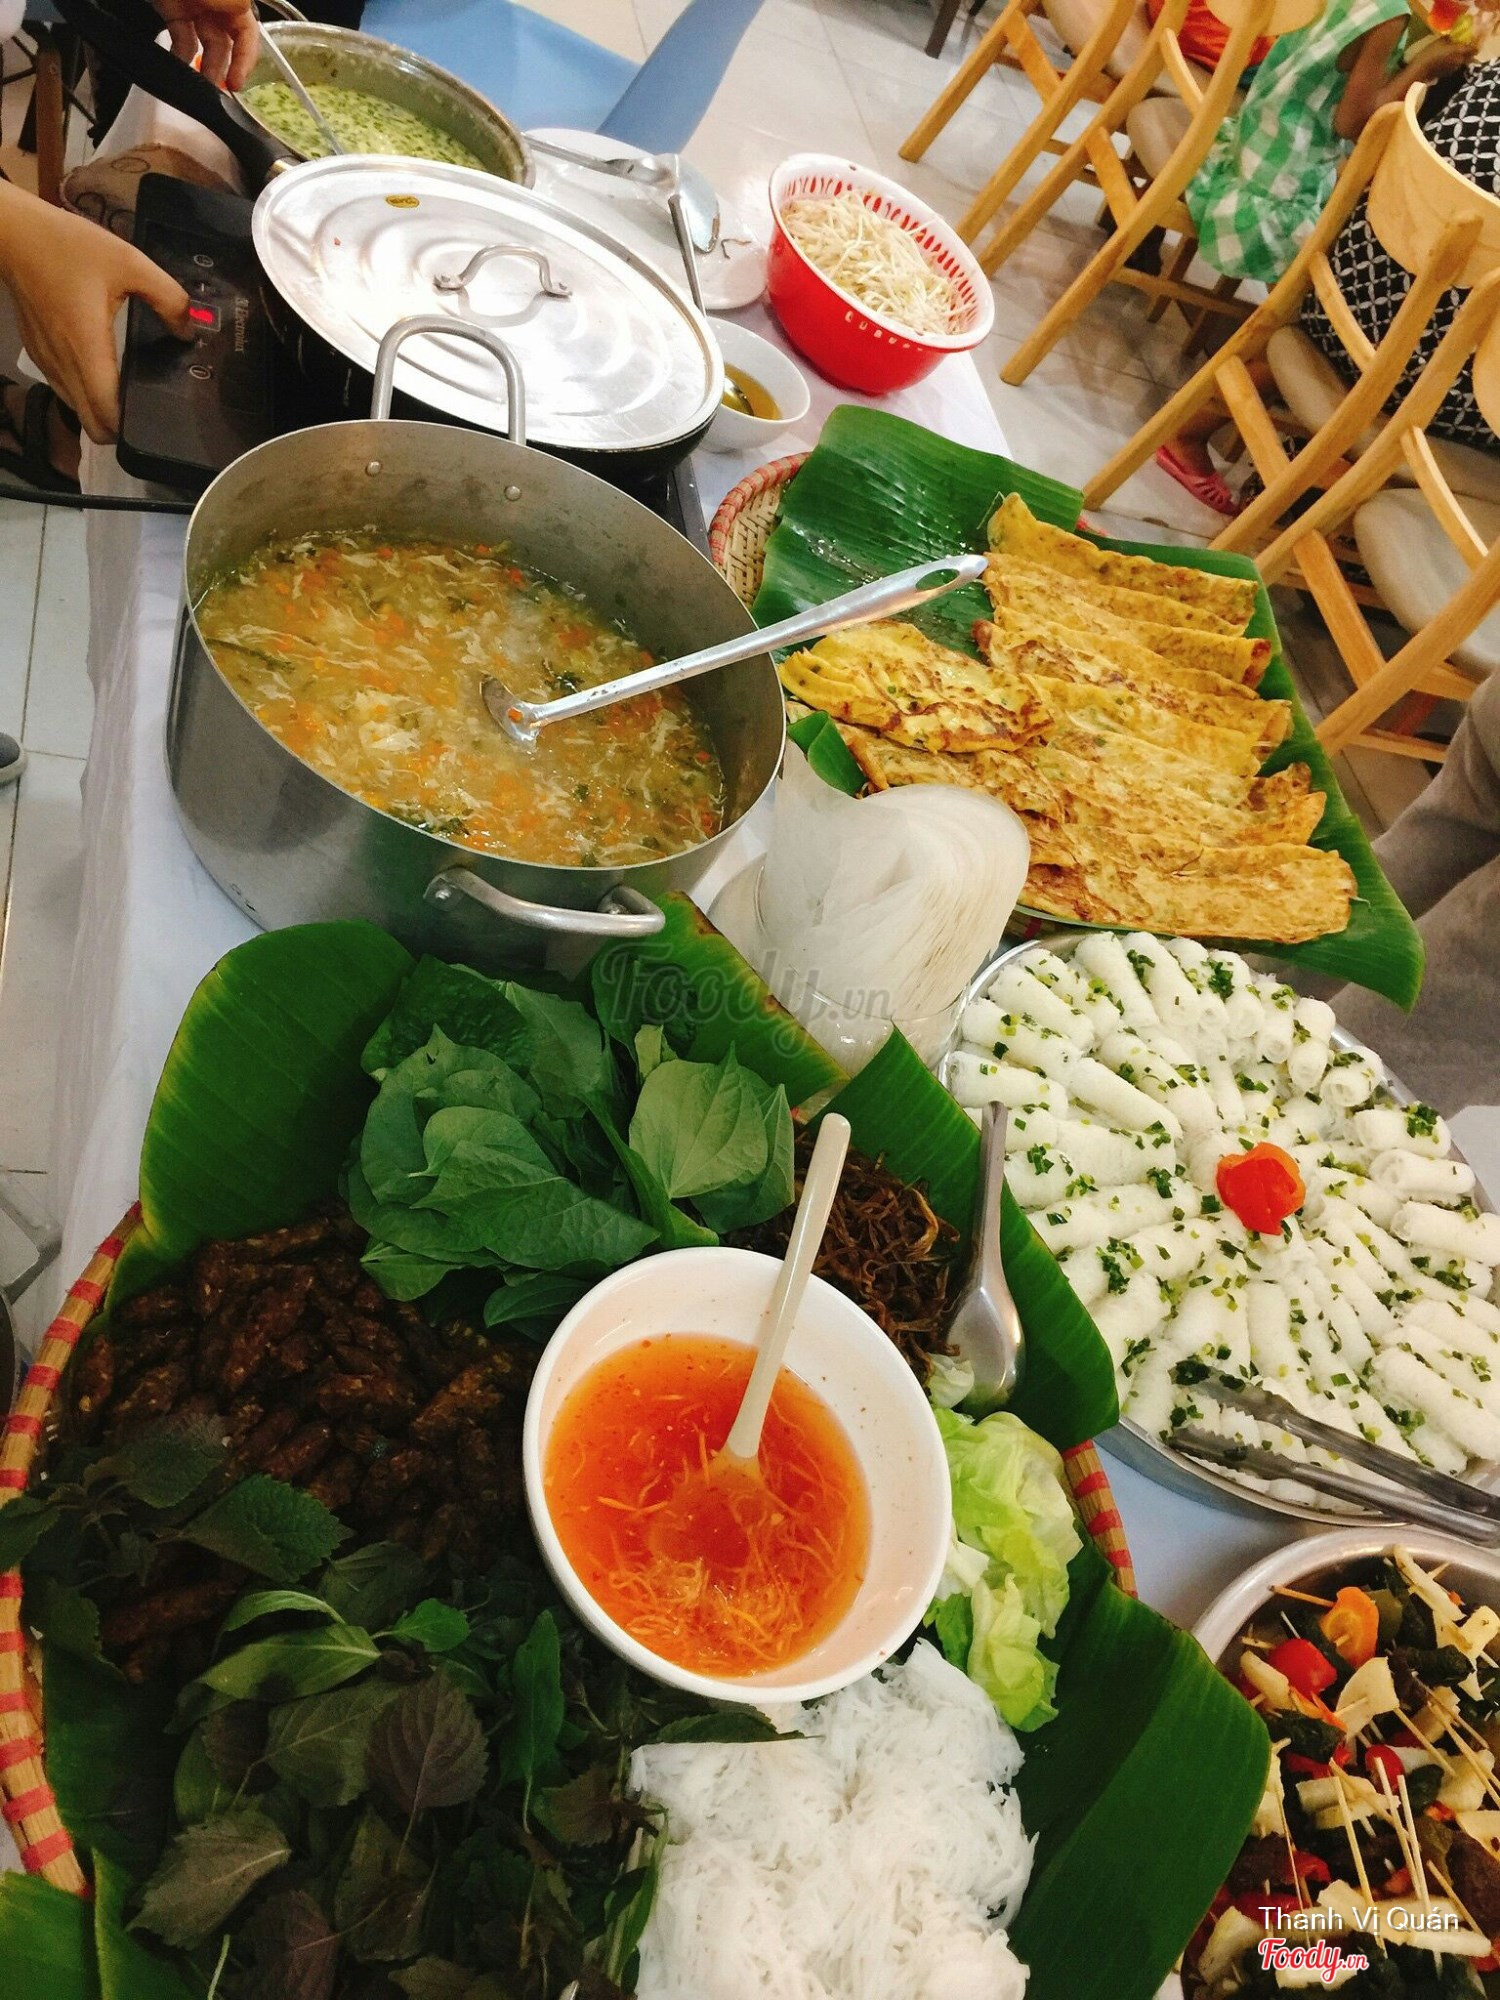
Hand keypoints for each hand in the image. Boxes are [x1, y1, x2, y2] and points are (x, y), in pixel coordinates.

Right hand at [0, 185, 191, 441]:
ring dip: (98, 412)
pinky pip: (63, 389)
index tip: (153, 419)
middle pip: (90, 424)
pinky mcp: (38, 354)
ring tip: (125, 395)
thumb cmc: (67, 245)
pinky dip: (82, 394)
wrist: (14, 234)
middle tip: (144, 411)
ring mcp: (47, 361)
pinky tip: (100, 374)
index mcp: (86, 346)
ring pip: (76, 409)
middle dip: (117, 429)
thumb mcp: (129, 261)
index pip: (105, 412)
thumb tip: (188, 329)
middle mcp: (63, 363)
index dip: (129, 427)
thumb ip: (167, 296)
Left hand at [150, 0, 259, 89]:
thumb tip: (240, 27)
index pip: (248, 34)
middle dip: (223, 68)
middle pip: (226, 43)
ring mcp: (193, 5)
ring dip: (203, 66)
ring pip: (204, 44)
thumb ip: (234, 4)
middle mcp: (217, 3)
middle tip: (215, 90)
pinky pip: (180, 37)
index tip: (236, 83)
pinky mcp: (171, 8)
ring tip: (199, 85)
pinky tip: (179, 67)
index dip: (246, 60)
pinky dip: (180, 54)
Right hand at [1409, 32, 1476, 75]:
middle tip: (1465, 44)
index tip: (1475, 38)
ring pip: (1462, 60)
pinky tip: (1448, 58)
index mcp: (1459, 51)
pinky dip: (1454, 61)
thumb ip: (1451, 38)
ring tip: (1455, 51)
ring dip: (1461, 56)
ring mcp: (1455, 68)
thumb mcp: (1440, 41)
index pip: (1474, 48)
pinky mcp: (1449, 73)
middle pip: (1470, 55)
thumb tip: (1455, 36)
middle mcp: (1460, 60)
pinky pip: (1456, 65)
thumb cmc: (1430, 53)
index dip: (1476, 43)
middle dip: (1469, 50)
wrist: (1420, 70)